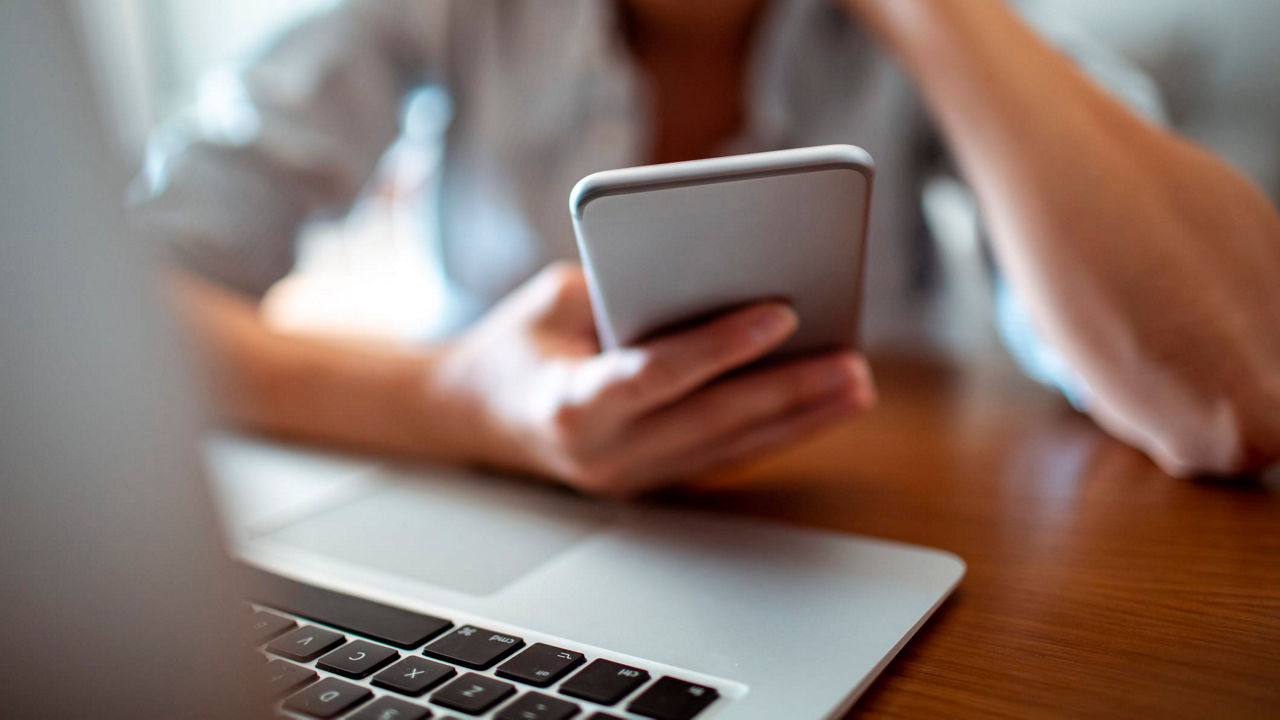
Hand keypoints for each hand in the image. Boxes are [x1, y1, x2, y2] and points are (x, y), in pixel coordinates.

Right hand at [431, 263, 876, 496]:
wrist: (475, 414)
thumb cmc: (518, 341)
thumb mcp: (554, 299)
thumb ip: (624, 292)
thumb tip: (714, 274)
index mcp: (566, 406)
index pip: (655, 375)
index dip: (719, 346)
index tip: (781, 311)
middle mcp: (601, 455)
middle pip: (711, 420)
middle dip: (788, 390)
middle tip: (851, 362)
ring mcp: (629, 477)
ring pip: (729, 447)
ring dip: (800, 417)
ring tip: (855, 384)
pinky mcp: (654, 479)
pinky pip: (726, 454)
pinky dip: (777, 429)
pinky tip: (822, 404)